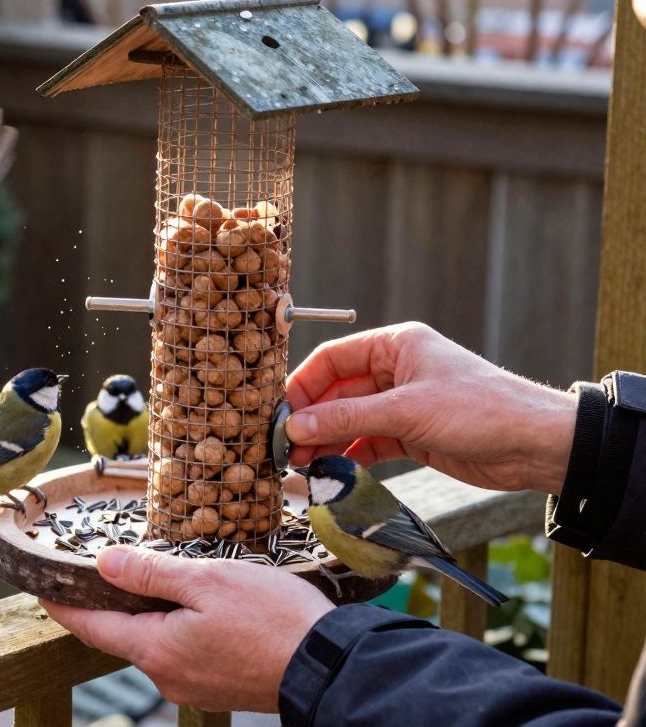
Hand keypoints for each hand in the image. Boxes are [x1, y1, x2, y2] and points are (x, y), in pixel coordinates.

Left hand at [38, 545, 332, 712]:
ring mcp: (194, 685)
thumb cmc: (273, 619)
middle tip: (103, 567)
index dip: (63, 606)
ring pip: (157, 642)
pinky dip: (178, 625)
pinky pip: (185, 651)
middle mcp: (168, 676)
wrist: (331, 666)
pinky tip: (197, 603)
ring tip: (158, 575)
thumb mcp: (207, 581)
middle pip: (123, 635)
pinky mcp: (220, 685)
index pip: (91, 628)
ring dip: (151, 612)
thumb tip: (103, 564)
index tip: (42, 588)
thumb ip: (151, 574)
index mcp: (156, 650)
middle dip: (111, 604)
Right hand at [285, 322, 576, 494]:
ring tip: (301, 465)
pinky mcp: (412, 434)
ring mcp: (403, 404)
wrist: (536, 446)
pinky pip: (368, 442)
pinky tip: (330, 470)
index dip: (303, 384)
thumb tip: (296, 426)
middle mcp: (396, 371)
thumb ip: (347, 418)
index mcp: (396, 345)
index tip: (280, 413)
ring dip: (326, 441)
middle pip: (338, 392)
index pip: (333, 358)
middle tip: (284, 447)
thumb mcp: (406, 411)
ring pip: (350, 420)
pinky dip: (349, 455)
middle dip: (312, 419)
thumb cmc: (480, 409)